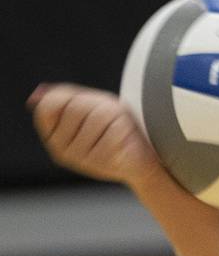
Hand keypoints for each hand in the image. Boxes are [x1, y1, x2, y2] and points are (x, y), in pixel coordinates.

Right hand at [28, 82, 165, 188]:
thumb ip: (66, 98)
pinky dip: (124, 129)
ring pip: (96, 117)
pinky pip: (113, 132)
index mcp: (54, 137)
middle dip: (96, 105)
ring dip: (113, 116)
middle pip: (74, 107)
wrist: (143, 160)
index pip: (48, 105)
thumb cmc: (117, 130)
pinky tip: (125, 139)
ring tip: (118, 128)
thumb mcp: (91, 108)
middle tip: (109, 116)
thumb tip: (38, 94)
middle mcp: (62, 150)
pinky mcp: (102, 162)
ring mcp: (80, 158)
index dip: (71, 98)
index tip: (88, 104)